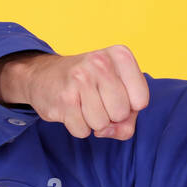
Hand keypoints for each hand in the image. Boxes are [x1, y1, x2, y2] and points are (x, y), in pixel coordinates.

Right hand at [0, 45, 148, 138]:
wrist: (44, 75)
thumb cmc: (91, 85)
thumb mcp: (119, 92)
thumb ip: (128, 119)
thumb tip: (107, 131)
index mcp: (120, 55)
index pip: (142, 100)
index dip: (131, 107)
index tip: (116, 94)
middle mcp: (101, 62)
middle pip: (122, 113)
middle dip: (111, 115)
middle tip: (97, 99)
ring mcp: (80, 78)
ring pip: (101, 125)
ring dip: (93, 122)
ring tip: (83, 103)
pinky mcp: (63, 97)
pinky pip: (82, 131)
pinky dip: (78, 127)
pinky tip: (71, 109)